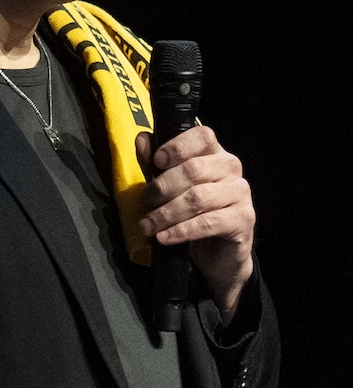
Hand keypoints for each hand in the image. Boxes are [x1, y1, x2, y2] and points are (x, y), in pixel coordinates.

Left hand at [135, 124, 255, 323]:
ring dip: (167, 213)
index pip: (202, 136)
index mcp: (213, 153)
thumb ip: (153, 163)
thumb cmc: (191, 211)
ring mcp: (241, 193)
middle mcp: (231, 168)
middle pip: (193, 169)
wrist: (218, 251)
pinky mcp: (244, 219)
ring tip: (148, 225)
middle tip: (144, 203)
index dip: (178, 146)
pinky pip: (209, 222)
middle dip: (162, 187)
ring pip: (198, 197)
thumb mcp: (167, 185)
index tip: (157, 161)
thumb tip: (142, 139)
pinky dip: (182, 230)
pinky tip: (164, 237)